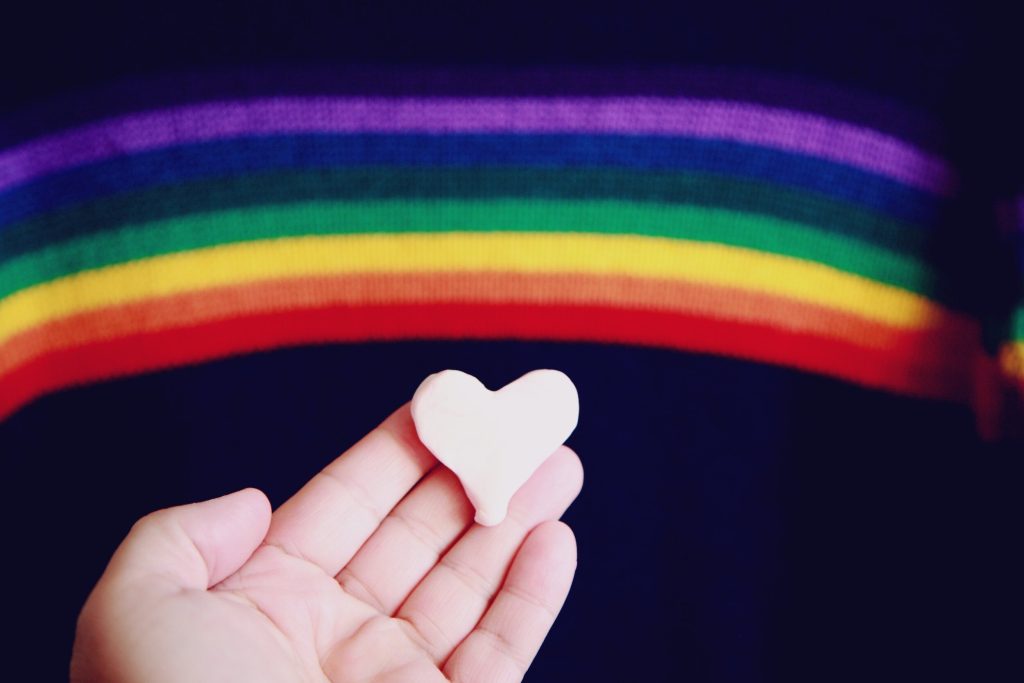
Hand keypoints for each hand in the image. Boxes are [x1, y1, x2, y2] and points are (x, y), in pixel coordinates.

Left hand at [70, 402, 582, 681]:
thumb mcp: (132, 615)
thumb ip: (177, 539)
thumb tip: (250, 500)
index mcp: (266, 603)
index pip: (347, 504)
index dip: (401, 449)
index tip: (449, 401)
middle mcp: (336, 637)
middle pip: (423, 533)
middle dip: (476, 473)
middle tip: (525, 419)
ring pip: (471, 584)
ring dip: (517, 520)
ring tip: (558, 463)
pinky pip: (501, 651)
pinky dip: (533, 598)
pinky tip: (555, 540)